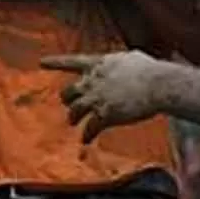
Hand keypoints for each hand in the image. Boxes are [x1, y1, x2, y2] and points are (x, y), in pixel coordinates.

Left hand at [41, 51, 163, 142]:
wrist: (158, 85)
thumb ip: (121, 62)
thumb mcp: (131, 58)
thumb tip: (125, 62)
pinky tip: (86, 140)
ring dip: (73, 118)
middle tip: (69, 105)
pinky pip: (89, 128)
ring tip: (74, 123)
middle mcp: (93, 80)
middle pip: (69, 92)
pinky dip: (87, 135)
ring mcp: (97, 98)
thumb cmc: (151, 71)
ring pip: (74, 111)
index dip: (56, 62)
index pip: (72, 61)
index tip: (41, 62)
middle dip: (67, 99)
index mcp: (99, 64)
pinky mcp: (104, 115)